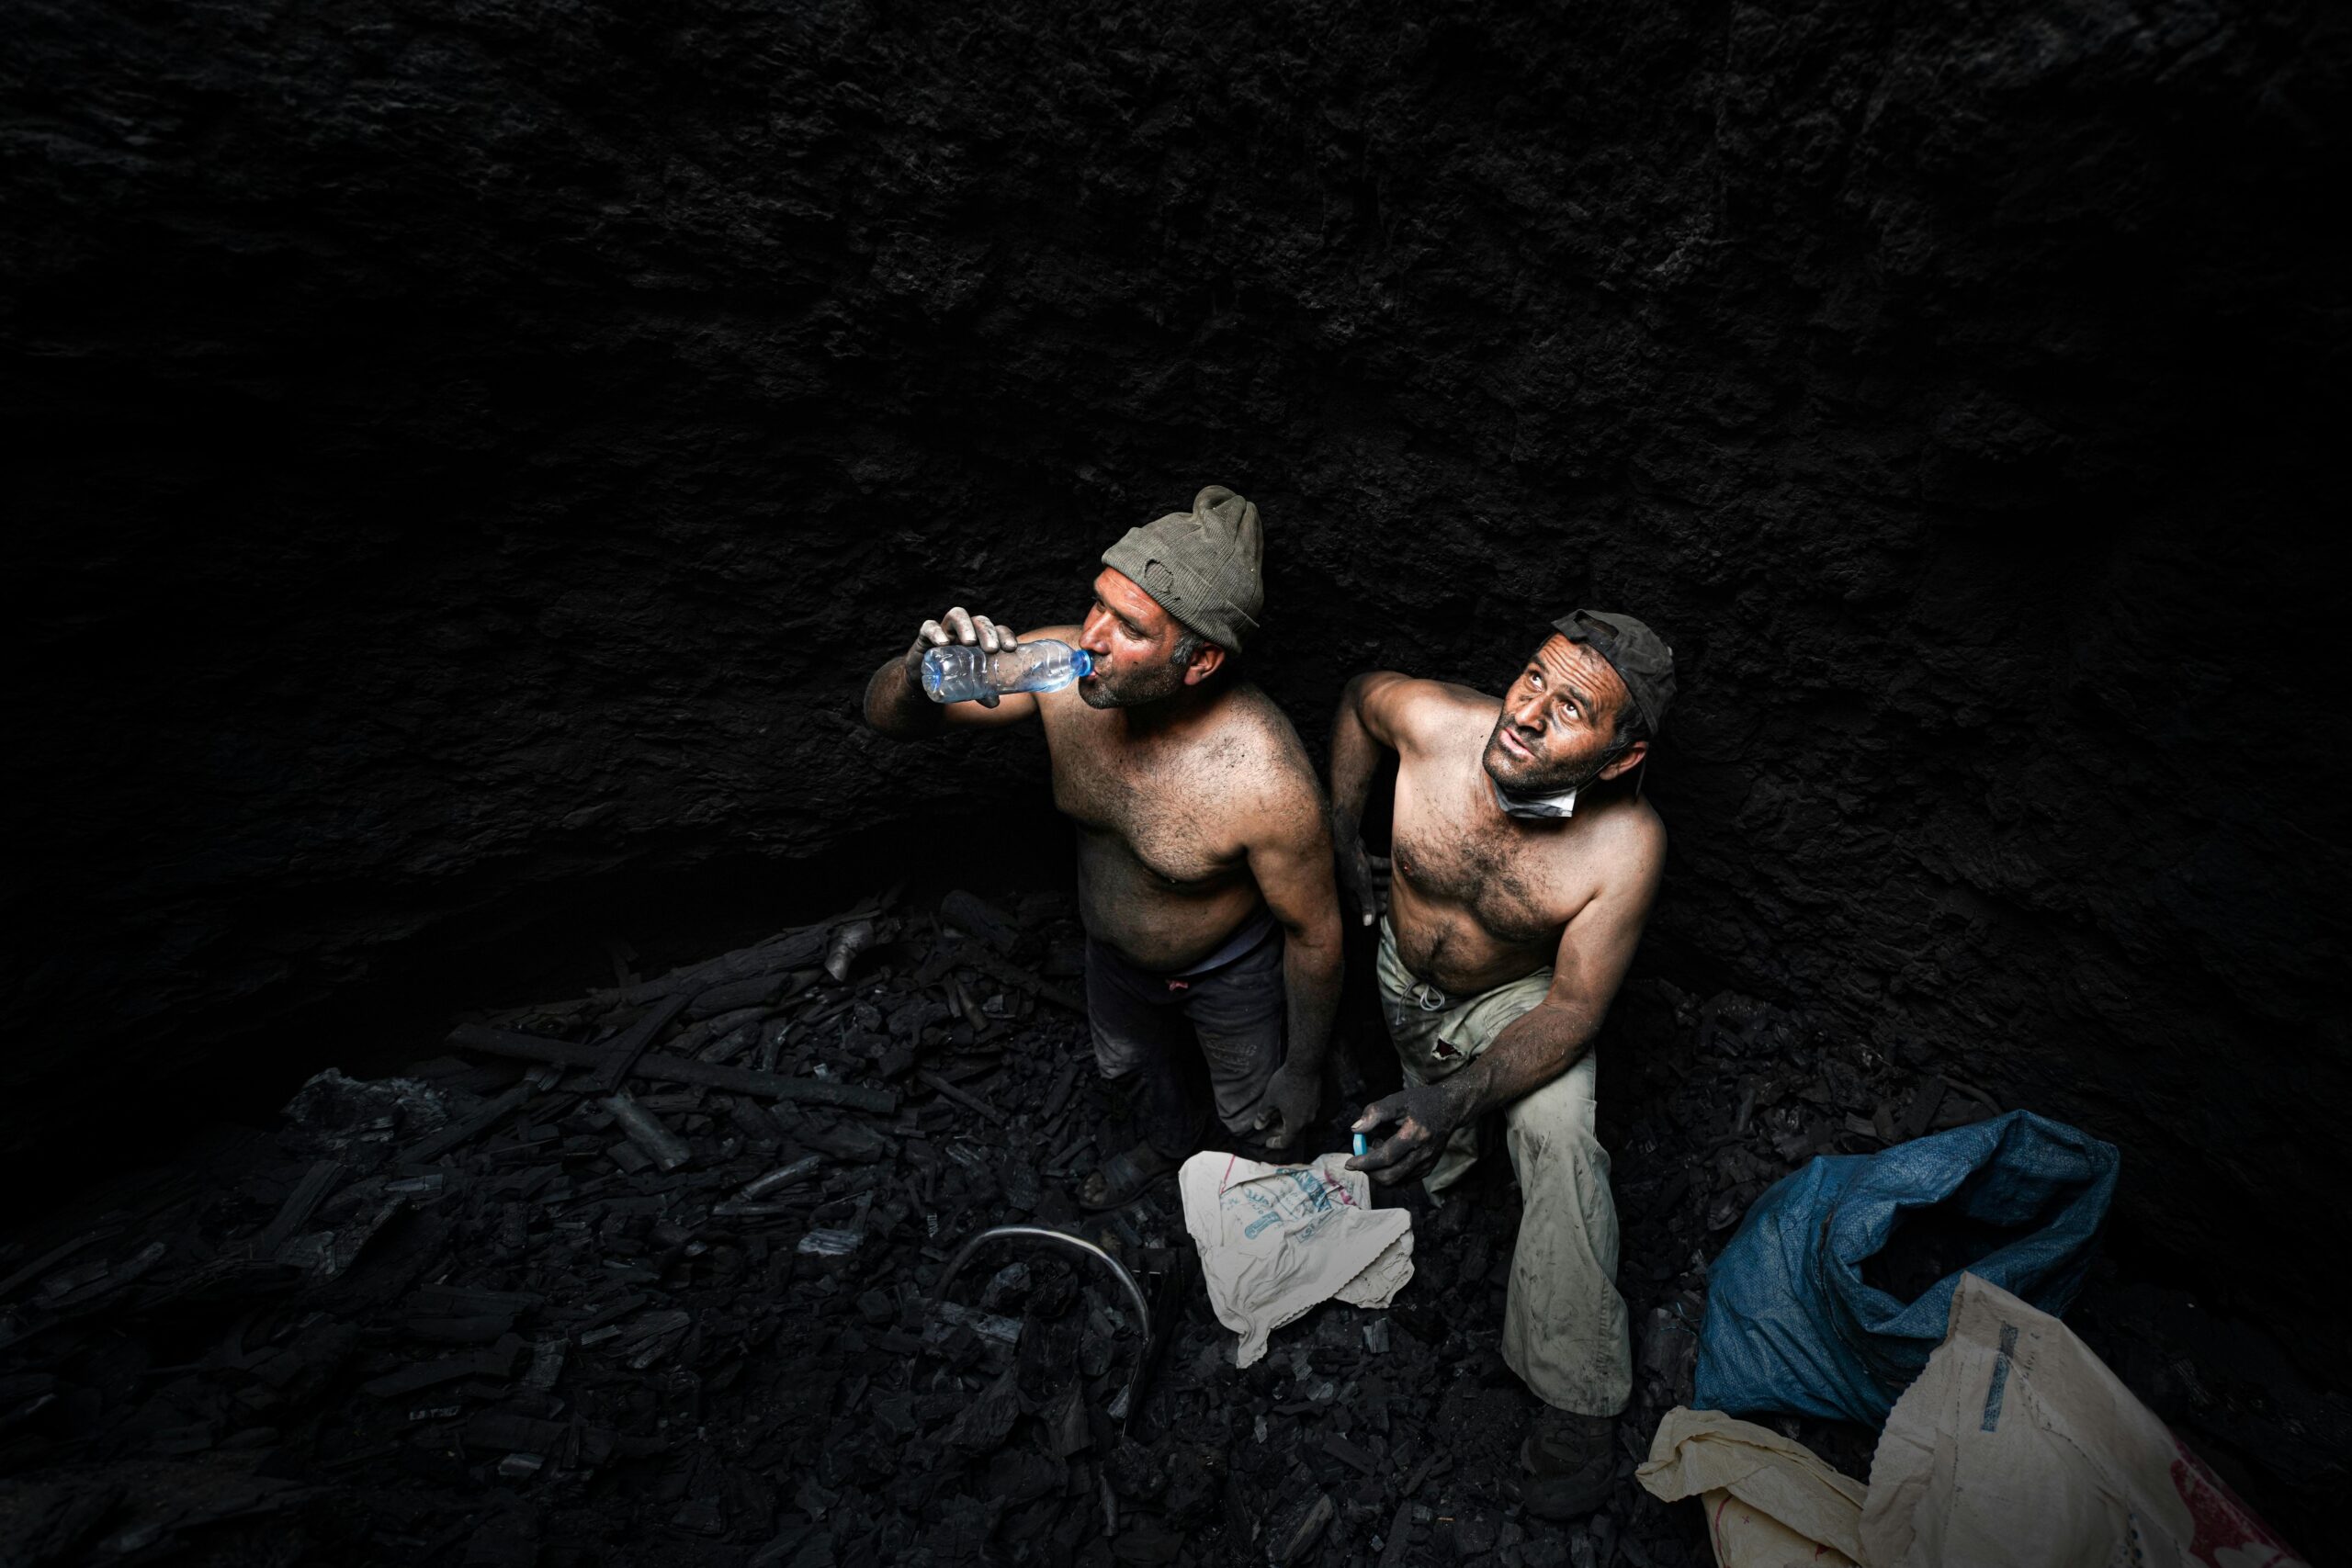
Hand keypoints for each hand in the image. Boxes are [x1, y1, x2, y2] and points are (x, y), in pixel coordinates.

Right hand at [906, 606, 1018, 707]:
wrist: (924, 679)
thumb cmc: (953, 676)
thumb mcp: (970, 686)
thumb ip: (982, 692)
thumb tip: (995, 702)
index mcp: (981, 639)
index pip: (996, 630)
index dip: (1005, 635)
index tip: (1011, 648)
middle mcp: (965, 630)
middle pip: (979, 621)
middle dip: (987, 632)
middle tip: (991, 648)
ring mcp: (945, 629)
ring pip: (957, 615)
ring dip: (965, 626)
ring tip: (969, 642)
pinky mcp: (925, 635)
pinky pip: (929, 627)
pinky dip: (936, 632)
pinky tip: (943, 643)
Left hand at [1245, 1063, 1320, 1151]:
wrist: (1304, 1066)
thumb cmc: (1285, 1083)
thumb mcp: (1269, 1100)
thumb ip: (1263, 1115)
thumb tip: (1258, 1127)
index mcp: (1295, 1124)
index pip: (1286, 1142)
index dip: (1275, 1143)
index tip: (1267, 1142)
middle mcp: (1307, 1120)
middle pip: (1293, 1132)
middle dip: (1280, 1131)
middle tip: (1268, 1126)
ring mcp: (1313, 1110)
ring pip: (1299, 1122)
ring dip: (1287, 1121)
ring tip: (1276, 1114)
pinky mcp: (1316, 1101)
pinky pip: (1304, 1113)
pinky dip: (1294, 1114)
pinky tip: (1286, 1104)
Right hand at [1335, 826, 1390, 928]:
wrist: (1346, 842)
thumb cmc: (1352, 867)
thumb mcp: (1362, 888)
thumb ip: (1367, 905)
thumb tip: (1367, 924)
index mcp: (1350, 893)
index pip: (1362, 906)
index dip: (1374, 908)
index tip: (1387, 909)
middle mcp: (1352, 883)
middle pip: (1368, 893)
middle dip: (1381, 895)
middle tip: (1394, 897)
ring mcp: (1357, 870)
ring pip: (1373, 879)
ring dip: (1384, 881)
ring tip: (1396, 882)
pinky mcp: (1362, 859)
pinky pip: (1375, 865)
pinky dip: (1384, 865)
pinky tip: (1394, 865)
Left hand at [1345, 1082, 1464, 1186]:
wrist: (1450, 1107)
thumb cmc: (1421, 1102)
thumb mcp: (1397, 1100)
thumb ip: (1375, 1113)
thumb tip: (1356, 1131)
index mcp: (1415, 1134)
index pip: (1385, 1157)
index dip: (1365, 1162)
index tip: (1349, 1163)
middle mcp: (1424, 1152)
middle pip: (1390, 1175)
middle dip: (1369, 1172)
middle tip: (1359, 1160)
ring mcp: (1428, 1163)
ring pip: (1397, 1181)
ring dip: (1379, 1172)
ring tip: (1377, 1151)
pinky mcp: (1429, 1168)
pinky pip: (1404, 1180)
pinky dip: (1390, 1173)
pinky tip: (1388, 1156)